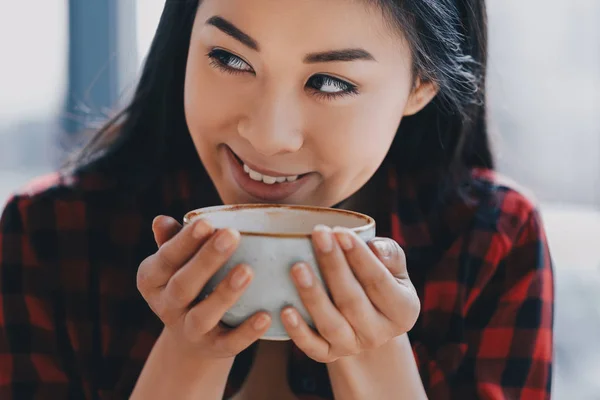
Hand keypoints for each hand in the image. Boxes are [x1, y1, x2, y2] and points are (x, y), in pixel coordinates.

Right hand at [136, 215, 271, 359]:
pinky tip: (265, 315)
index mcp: (153, 280)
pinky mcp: (214, 349)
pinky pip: (229, 343)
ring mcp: (189, 331)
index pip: (166, 259)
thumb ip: (172, 240)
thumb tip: (162, 219)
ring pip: (202, 316)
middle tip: (231, 235)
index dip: (184, 242)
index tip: (206, 222)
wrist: (190, 337)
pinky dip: (247, 331)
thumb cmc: (189, 282)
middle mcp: (167, 307)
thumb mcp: (176, 263)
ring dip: (225, 293)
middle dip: (206, 260)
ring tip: (248, 270)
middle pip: (183, 285)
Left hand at [281, 225, 419, 362]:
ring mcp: (353, 347)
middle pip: (352, 300)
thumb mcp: (394, 267)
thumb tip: (375, 247)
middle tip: (317, 235)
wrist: (367, 319)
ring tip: (297, 267)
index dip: (359, 257)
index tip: (340, 232)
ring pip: (331, 324)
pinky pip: (312, 348)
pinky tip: (284, 311)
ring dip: (313, 296)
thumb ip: (390, 254)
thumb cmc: (377, 280)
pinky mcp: (328, 355)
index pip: (379, 281)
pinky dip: (298, 331)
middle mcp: (380, 334)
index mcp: (403, 310)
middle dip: (333, 266)